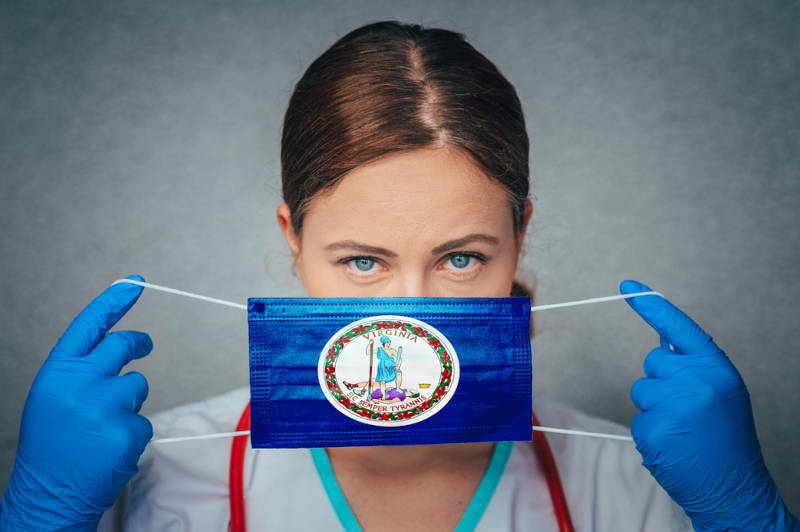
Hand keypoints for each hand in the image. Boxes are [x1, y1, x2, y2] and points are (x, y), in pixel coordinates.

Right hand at [0, 275, 153, 530]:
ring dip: (129, 403)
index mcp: (58, 371)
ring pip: (138, 385)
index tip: (135, 282)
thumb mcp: (54, 397)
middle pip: (123, 345)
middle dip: (137, 344)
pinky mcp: (126, 429)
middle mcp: (79, 382)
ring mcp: (104, 405)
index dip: (114, 300)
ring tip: (101, 429)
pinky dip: (132, 434)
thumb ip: (81, 369)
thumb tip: (119, 342)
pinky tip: (109, 449)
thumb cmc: (52, 444)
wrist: (48, 494)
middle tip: (144, 345)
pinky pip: (144, 420)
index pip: (90, 324)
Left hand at [620, 280, 797, 530]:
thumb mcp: (720, 391)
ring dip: (654, 408)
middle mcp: (695, 382)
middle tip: (686, 409)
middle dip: (661, 381)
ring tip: (682, 430)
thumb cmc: (726, 438)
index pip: (679, 327)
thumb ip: (693, 365)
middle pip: (652, 362)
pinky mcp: (653, 430)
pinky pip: (637, 419)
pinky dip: (650, 433)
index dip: (651, 305)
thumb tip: (662, 340)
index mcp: (715, 368)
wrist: (735, 488)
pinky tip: (673, 445)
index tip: (627, 285)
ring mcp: (673, 406)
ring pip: (640, 391)